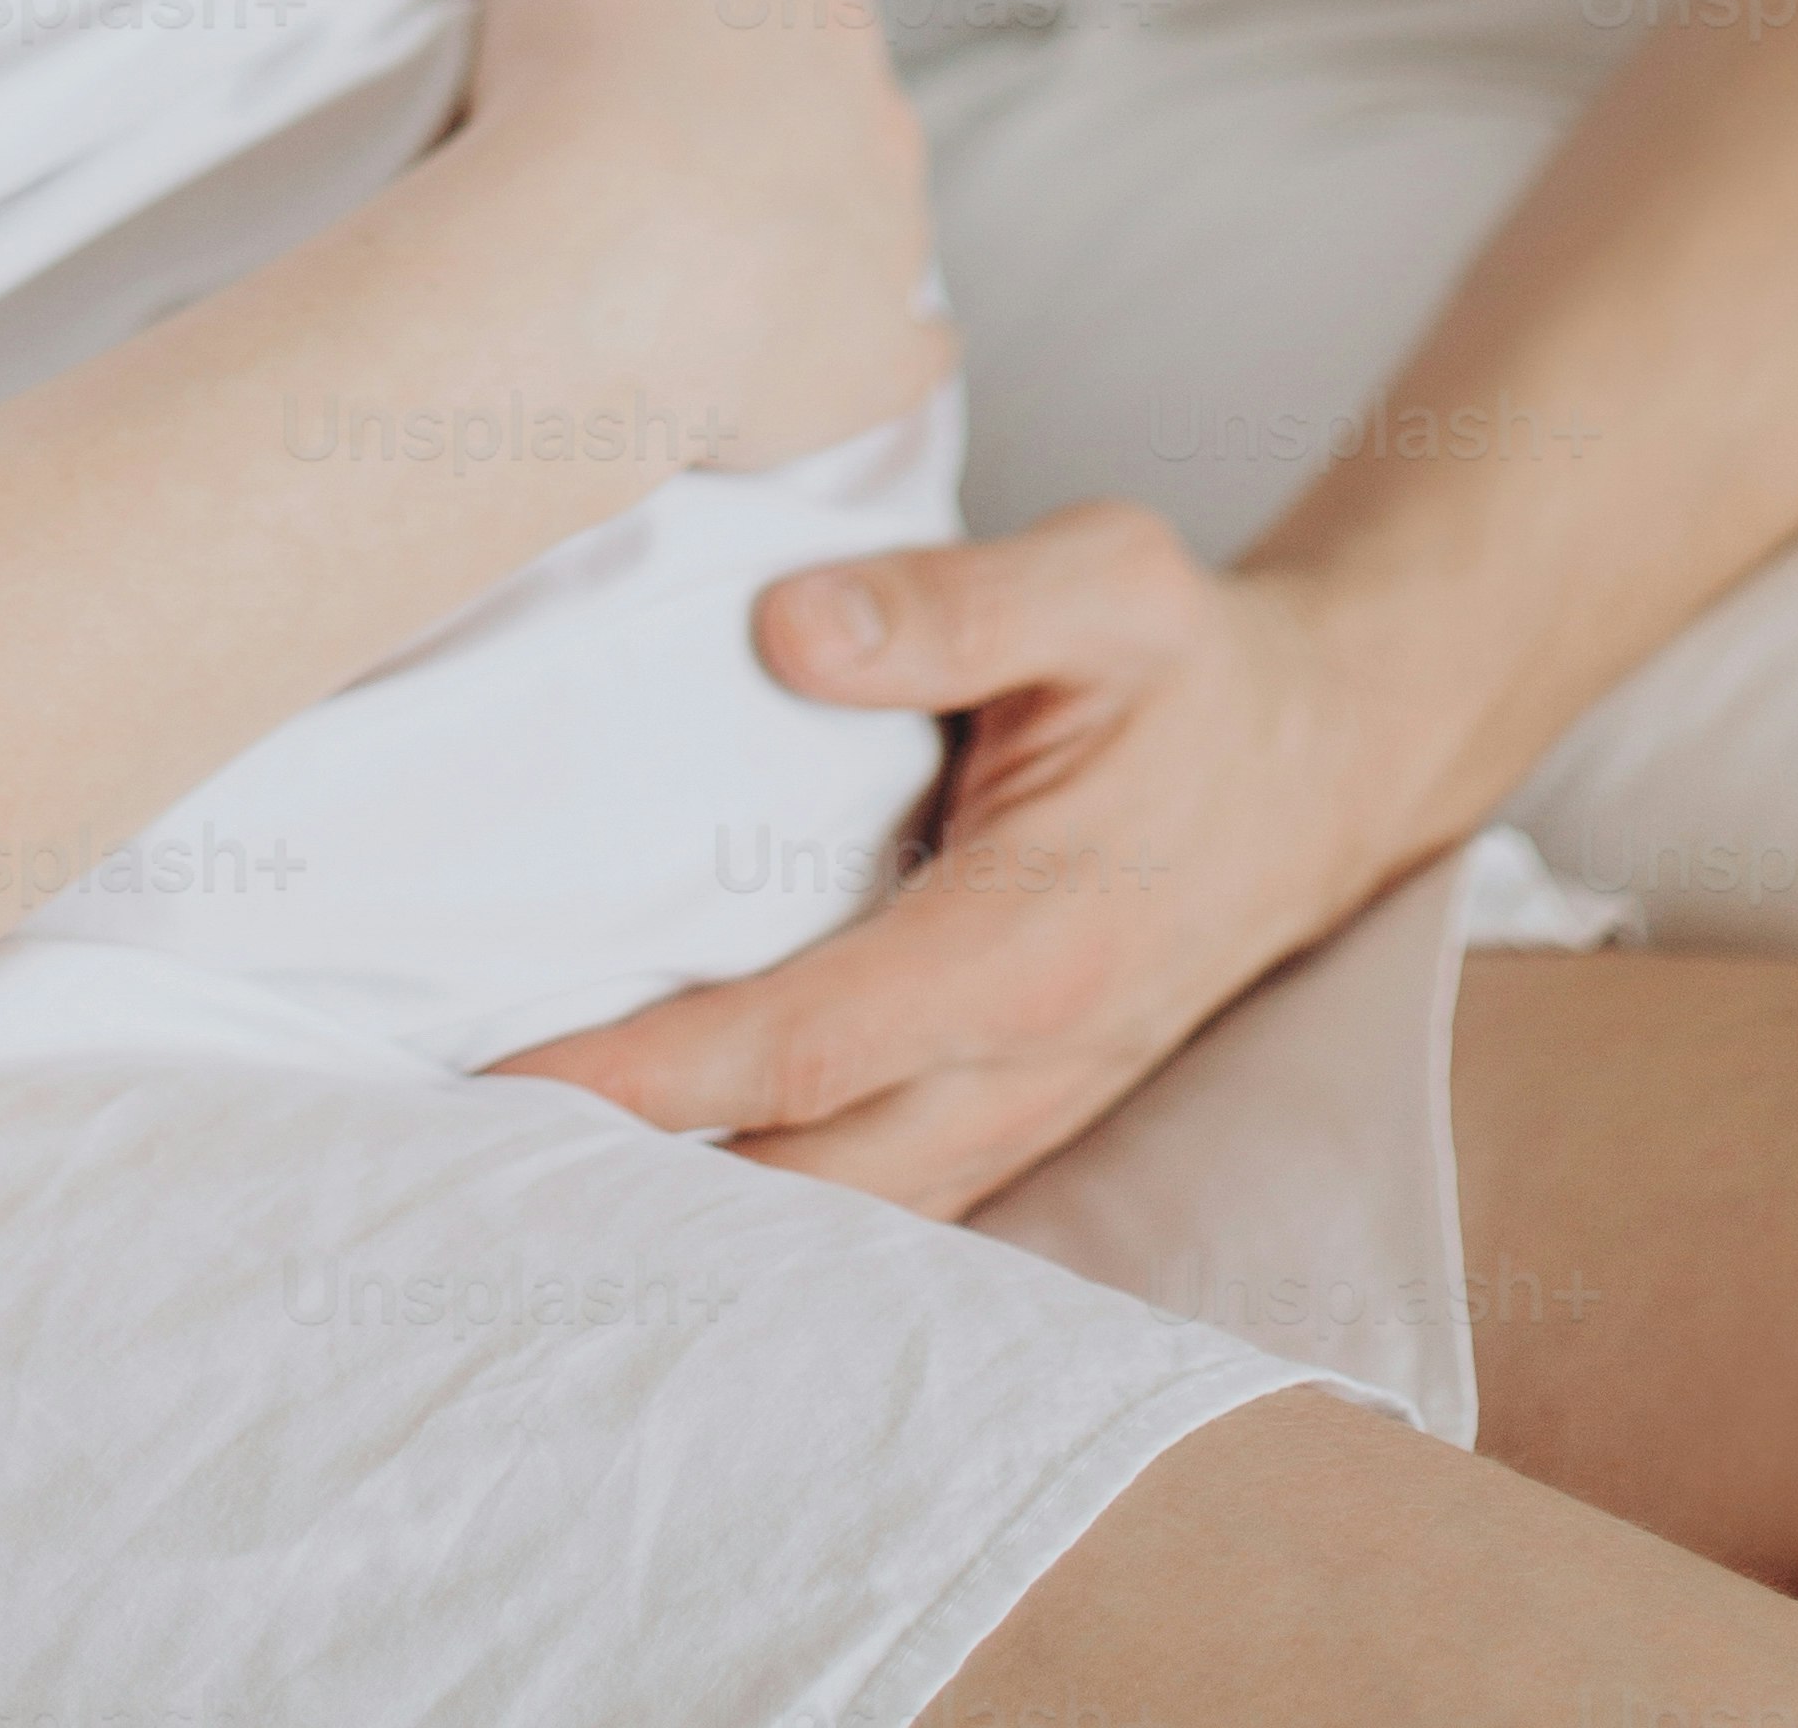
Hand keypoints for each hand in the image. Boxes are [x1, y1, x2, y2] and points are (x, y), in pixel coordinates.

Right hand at [463, 0, 948, 475]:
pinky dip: (863, 350)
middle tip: (662, 154)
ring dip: (807, 233)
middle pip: (836, 103)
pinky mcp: (880, 363)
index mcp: (816, 7)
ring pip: (873, 224)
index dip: (719, 0)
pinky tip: (802, 353)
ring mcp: (893, 247)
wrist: (585, 280)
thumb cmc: (572, 86)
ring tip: (697, 263)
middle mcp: (880, 118)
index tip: (655, 36)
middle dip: (769, 122)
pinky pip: (903, 352)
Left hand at [489, 501, 1432, 1208]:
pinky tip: (667, 1169)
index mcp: (1041, 940)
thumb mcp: (1108, 581)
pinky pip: (888, 1194)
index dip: (653, 1073)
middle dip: (644, 1186)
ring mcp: (1034, 1104)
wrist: (1333, 754)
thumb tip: (786, 630)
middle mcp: (1034, 1057)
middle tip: (464, 1167)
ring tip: (528, 1181)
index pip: (808, 1042)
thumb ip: (953, 602)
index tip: (513, 1079)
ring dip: (703, 1216)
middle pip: (812, 1180)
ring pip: (849, 1216)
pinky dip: (775, 1201)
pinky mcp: (1022, 1107)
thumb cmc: (1199, 663)